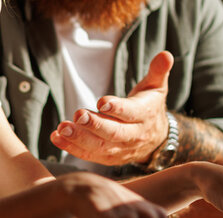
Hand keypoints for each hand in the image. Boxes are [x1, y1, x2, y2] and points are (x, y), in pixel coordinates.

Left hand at [50, 51, 174, 164]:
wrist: (156, 140)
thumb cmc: (150, 107)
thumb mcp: (156, 87)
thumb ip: (158, 71)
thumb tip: (165, 54)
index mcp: (144, 115)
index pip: (131, 113)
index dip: (117, 108)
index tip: (101, 102)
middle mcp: (133, 135)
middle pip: (114, 133)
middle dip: (95, 125)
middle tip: (78, 115)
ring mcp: (120, 150)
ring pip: (99, 147)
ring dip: (79, 139)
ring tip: (62, 128)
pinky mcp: (108, 158)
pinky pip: (89, 155)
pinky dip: (72, 148)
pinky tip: (56, 137)